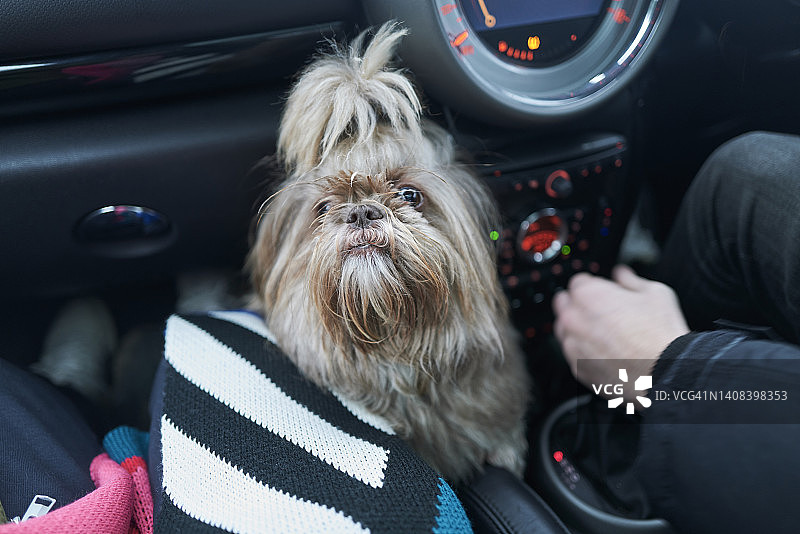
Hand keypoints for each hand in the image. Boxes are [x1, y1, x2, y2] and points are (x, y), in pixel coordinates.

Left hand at [552, 265, 688, 400]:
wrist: (666, 373)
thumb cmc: (660, 336)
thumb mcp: (654, 293)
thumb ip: (631, 279)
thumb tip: (622, 275)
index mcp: (588, 295)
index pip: (578, 282)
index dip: (594, 285)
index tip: (603, 292)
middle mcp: (574, 320)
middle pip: (564, 305)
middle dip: (580, 305)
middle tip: (602, 312)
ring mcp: (573, 346)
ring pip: (566, 332)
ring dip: (579, 330)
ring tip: (606, 335)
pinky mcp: (577, 369)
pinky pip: (574, 355)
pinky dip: (585, 353)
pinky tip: (607, 353)